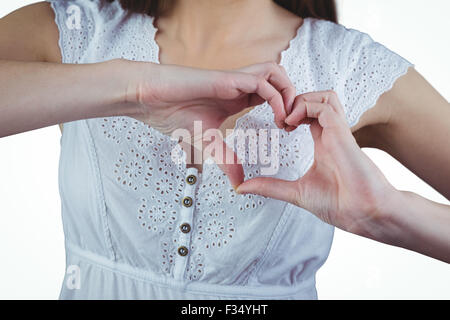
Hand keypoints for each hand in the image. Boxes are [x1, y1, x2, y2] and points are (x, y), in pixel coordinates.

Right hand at [124, 60, 294, 186]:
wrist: (150, 99)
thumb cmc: (173, 114)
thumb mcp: (209, 144)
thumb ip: (227, 160)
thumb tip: (240, 184)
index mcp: (237, 98)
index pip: (271, 95)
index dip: (284, 110)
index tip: (285, 131)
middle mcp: (240, 86)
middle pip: (279, 80)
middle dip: (293, 100)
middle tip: (292, 125)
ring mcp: (235, 80)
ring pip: (276, 73)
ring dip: (288, 94)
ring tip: (286, 120)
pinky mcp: (229, 79)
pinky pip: (263, 82)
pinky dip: (276, 98)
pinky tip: (276, 117)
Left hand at [237, 90, 395, 235]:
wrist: (365, 214)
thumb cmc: (339, 204)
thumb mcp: (295, 192)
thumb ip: (270, 187)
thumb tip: (242, 188)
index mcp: (323, 141)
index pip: (309, 112)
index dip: (291, 111)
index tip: (277, 125)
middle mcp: (331, 133)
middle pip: (318, 98)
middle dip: (294, 100)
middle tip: (278, 119)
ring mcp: (338, 131)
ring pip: (324, 96)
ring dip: (301, 100)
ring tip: (285, 119)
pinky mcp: (343, 133)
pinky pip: (325, 106)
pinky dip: (305, 107)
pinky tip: (291, 124)